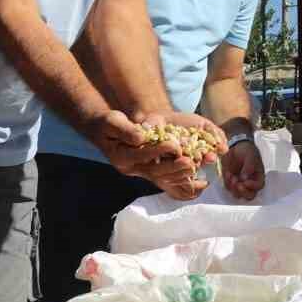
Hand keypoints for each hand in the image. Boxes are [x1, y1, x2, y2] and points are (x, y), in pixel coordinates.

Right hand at [85, 110, 224, 199]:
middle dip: (173, 166)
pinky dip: (179, 179)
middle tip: (190, 162)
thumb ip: (125, 130)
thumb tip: (141, 138)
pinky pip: (164, 179)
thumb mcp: (112, 121)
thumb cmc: (108, 123)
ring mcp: (139, 171)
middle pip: (154, 171)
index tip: (174, 144)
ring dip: (179, 173)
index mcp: (121, 158)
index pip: (142, 155)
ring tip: (195, 166)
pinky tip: (193, 180)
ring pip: (161, 177)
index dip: (158, 150)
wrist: (105, 132)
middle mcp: (131, 169)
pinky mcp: (147, 170)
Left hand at [220, 138, 265, 199]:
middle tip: (238, 185)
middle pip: (249, 195)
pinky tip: (228, 173)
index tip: (246, 181)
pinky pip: (228, 187)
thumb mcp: (250, 156)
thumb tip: (244, 178)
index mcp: (258, 176)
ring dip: (233, 188)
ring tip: (231, 176)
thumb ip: (249, 167)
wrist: (237, 146)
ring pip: (237, 194)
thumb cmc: (248, 150)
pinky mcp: (230, 182)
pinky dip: (227, 182)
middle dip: (243, 192)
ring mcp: (240, 184)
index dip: (252, 186)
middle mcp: (250, 183)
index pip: (259, 186)